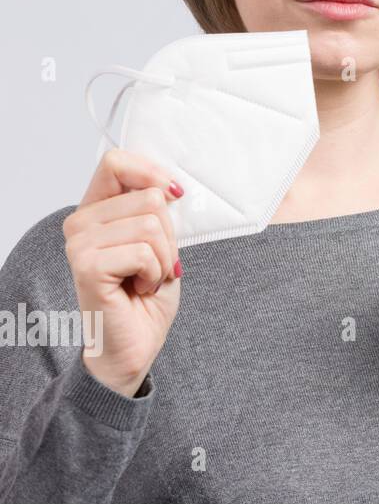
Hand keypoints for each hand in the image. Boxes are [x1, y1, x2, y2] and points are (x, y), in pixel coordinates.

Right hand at [63, 149, 185, 397]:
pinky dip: (155, 272)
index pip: (116, 161)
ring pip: (150, 224)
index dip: (151, 172)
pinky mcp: (86, 265)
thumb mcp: (161, 240)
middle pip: (147, 196)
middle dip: (169, 234)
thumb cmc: (147, 293)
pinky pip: (143, 250)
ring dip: (164, 256)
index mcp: (96, 209)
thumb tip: (168, 185)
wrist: (135, 342)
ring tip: (147, 276)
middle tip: (156, 262)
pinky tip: (140, 288)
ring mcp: (79, 244)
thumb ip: (156, 208)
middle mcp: (80, 222)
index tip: (174, 194)